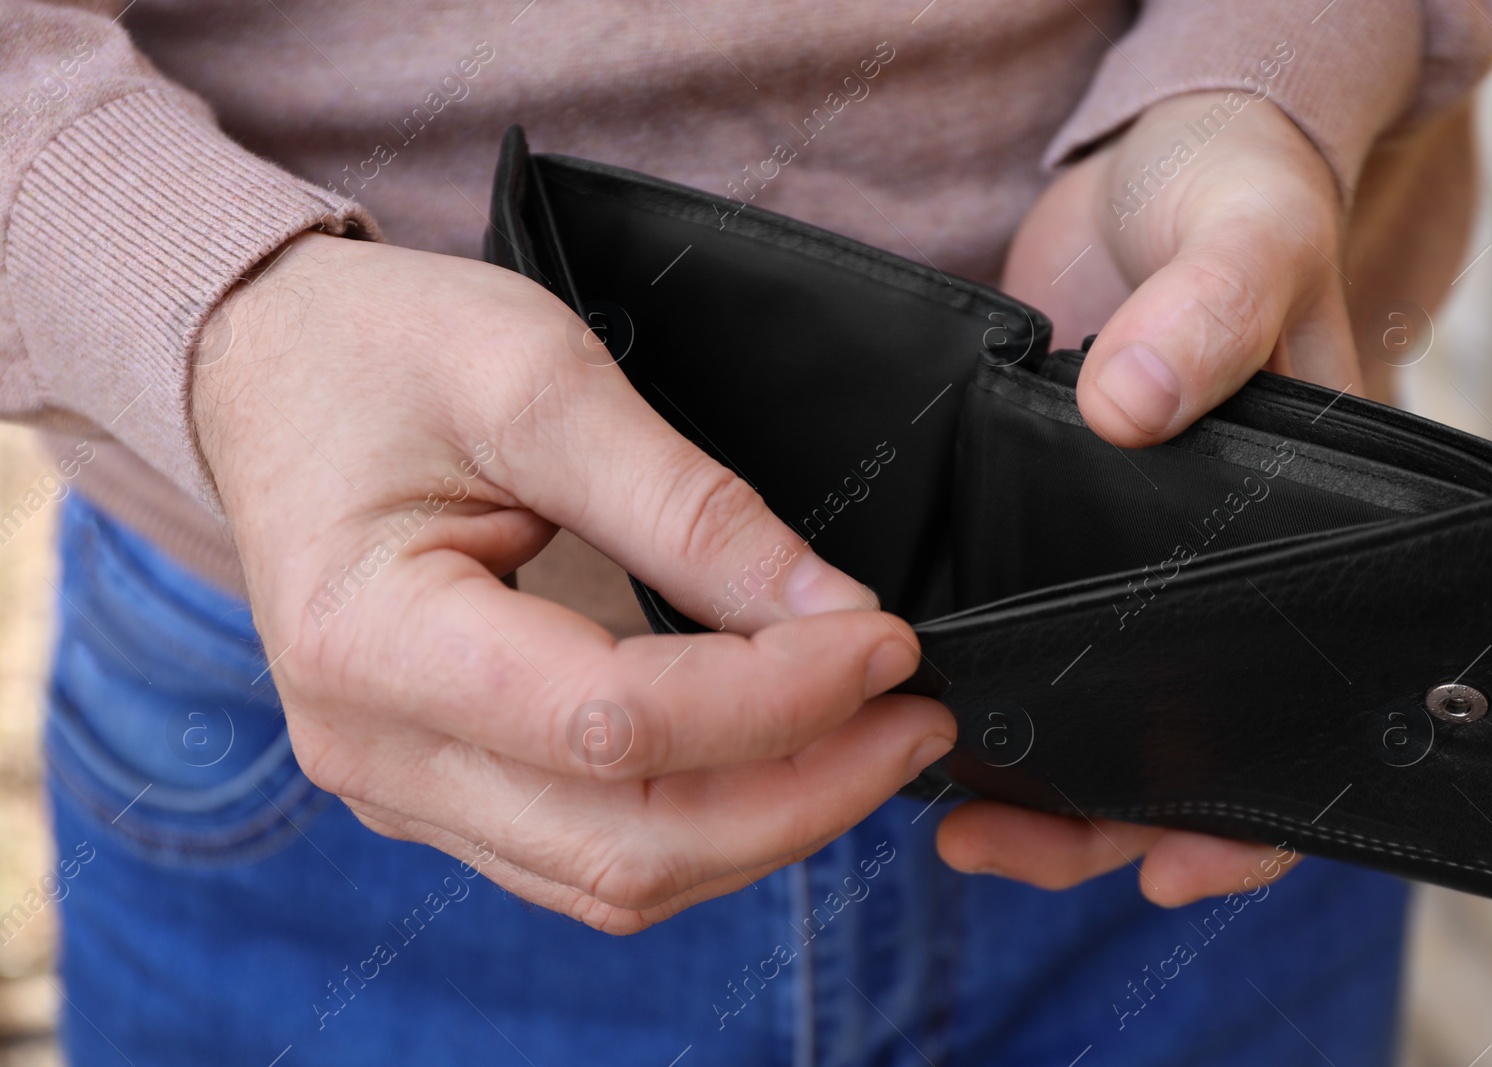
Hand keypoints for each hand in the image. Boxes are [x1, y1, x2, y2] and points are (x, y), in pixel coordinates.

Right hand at [193, 233, 955, 933]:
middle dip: (802, 793)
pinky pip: (591, 856)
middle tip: (912, 717)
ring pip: (618, 875)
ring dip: (766, 825)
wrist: (273, 372)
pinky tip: (780, 765)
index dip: (777, 696)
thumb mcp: (541, 384)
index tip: (884, 640)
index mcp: (370, 637)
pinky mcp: (443, 786)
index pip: (613, 724)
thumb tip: (830, 609)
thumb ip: (688, 509)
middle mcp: (374, 747)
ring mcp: (403, 784)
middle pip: (628, 842)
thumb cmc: (384, 354)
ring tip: (870, 744)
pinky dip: (704, 827)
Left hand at [937, 90, 1354, 904]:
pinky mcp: (1030, 528)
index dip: (1244, 816)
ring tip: (935, 807)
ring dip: (1017, 779)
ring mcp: (1111, 562)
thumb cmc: (1227, 199)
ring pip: (1078, 718)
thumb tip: (1133, 407)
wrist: (1141, 173)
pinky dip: (971, 687)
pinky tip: (901, 707)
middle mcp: (1205, 575)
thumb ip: (1210, 310)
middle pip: (1167, 754)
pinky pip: (1011, 638)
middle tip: (986, 842)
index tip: (1167, 861)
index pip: (1294, 720)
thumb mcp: (1243, 236)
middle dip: (1087, 821)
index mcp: (1300, 542)